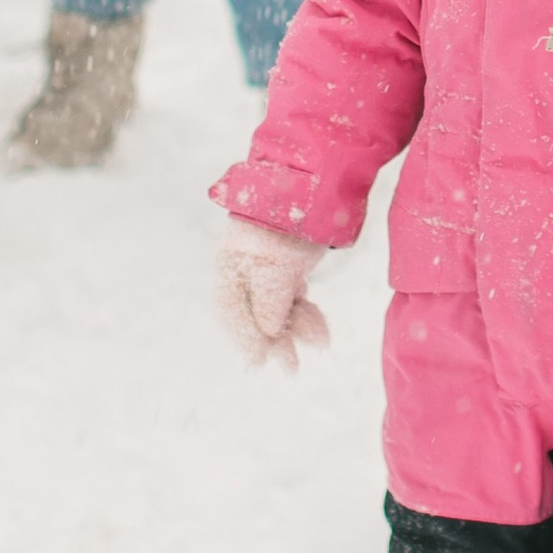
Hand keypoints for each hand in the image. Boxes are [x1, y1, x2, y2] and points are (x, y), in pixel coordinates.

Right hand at [215, 219, 330, 371]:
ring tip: (320, 342)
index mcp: (231, 266)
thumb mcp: (275, 265)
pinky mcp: (291, 267)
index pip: (233, 310)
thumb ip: (269, 301)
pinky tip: (320, 330)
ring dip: (297, 328)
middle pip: (257, 314)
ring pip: (279, 309)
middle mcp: (247, 270)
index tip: (260, 361)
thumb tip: (268, 334)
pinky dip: (306, 314)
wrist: (313, 185)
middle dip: (276, 341)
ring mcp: (270, 268)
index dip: (245, 337)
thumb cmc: (286, 222)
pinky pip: (295, 299)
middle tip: (292, 367)